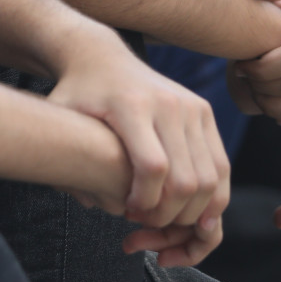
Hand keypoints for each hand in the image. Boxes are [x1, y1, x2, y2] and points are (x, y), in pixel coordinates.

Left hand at [47, 32, 229, 248]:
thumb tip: (90, 203)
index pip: (153, 167)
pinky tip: (190, 212)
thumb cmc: (77, 95)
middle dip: (169, 214)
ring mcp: (192, 107)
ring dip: (193, 211)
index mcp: (132, 106)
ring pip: (211, 177)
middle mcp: (169, 104)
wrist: (101, 58)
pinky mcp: (204, 112)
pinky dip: (212, 196)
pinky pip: (220, 165)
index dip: (146, 201)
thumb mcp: (60, 119)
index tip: (129, 213)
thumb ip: (65, 158)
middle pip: (187, 179)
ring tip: (165, 219)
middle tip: (146, 223)